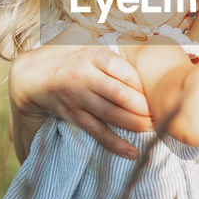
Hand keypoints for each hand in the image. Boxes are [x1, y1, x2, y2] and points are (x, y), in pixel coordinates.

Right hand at [8, 43, 150, 158]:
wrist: (34, 75)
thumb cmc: (73, 58)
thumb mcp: (91, 45)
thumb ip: (117, 52)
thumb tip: (150, 48)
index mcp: (93, 56)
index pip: (124, 71)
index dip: (144, 84)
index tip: (161, 90)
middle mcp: (85, 76)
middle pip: (120, 95)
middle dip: (145, 108)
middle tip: (165, 114)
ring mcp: (78, 98)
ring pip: (111, 115)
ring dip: (136, 125)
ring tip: (155, 129)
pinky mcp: (73, 116)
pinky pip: (97, 132)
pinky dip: (115, 144)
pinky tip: (132, 152)